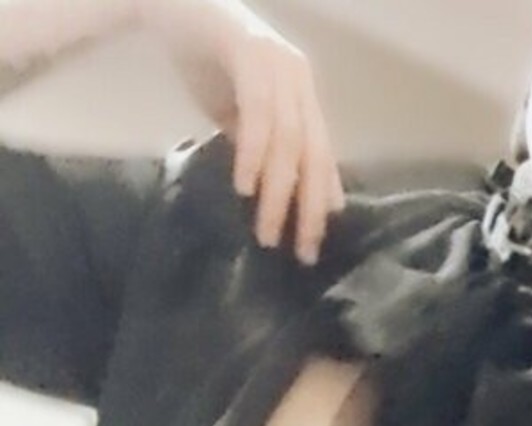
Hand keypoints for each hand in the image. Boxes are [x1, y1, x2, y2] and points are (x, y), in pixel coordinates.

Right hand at [140, 0, 344, 261]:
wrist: (166, 2)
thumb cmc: (202, 58)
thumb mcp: (239, 114)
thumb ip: (264, 148)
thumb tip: (283, 192)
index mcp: (301, 93)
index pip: (321, 156)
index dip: (320, 202)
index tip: (312, 244)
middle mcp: (298, 77)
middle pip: (314, 153)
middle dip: (308, 206)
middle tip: (299, 250)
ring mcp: (277, 62)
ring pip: (289, 139)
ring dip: (278, 190)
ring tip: (266, 230)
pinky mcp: (249, 50)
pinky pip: (258, 110)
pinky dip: (253, 152)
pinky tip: (244, 185)